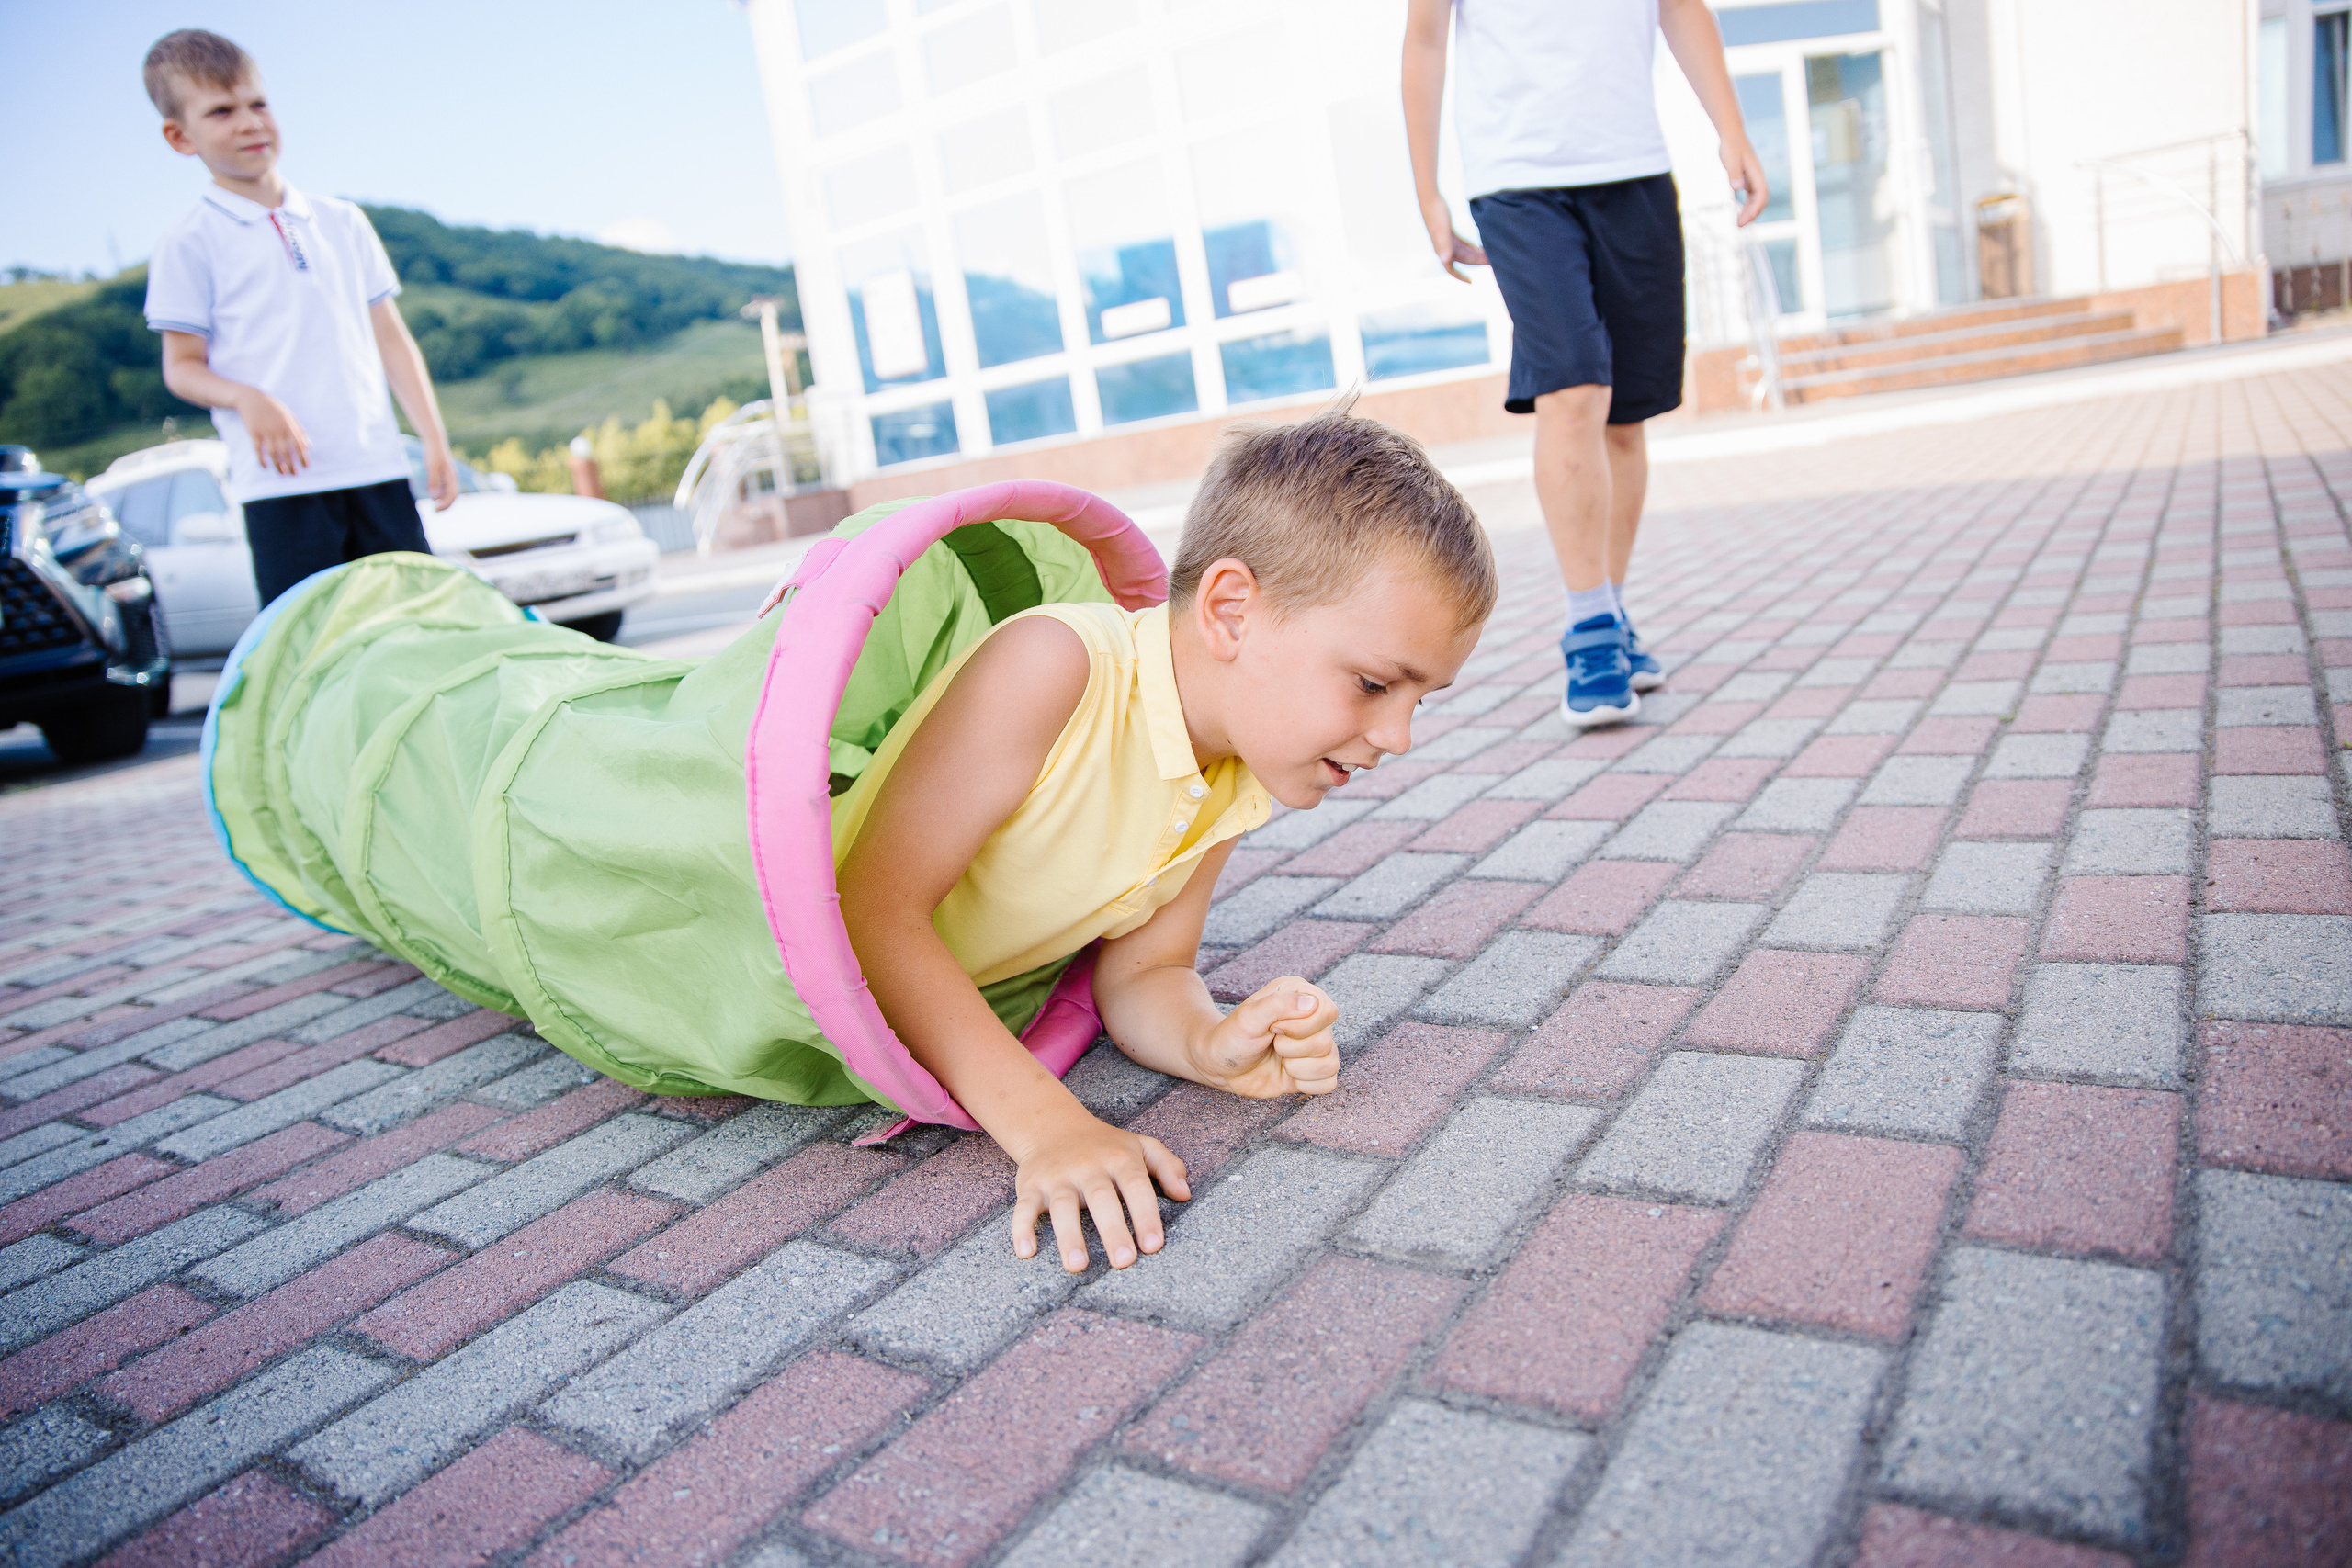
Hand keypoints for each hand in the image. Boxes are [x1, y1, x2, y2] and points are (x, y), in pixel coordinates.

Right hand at [236, 389, 309, 475]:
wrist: (251, 398)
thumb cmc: (273, 408)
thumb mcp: (289, 415)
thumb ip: (299, 430)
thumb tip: (308, 446)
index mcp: (288, 426)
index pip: (298, 445)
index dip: (303, 457)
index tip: (306, 467)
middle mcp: (277, 430)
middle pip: (285, 451)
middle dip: (291, 464)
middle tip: (295, 474)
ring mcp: (265, 431)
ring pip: (272, 452)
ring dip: (278, 464)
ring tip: (283, 473)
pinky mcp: (253, 433)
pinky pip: (257, 449)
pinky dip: (261, 459)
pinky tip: (265, 466)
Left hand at [423, 441, 459, 509]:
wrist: (434, 440)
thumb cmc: (433, 452)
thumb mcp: (431, 467)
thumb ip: (432, 481)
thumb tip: (433, 496)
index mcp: (451, 477)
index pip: (452, 495)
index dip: (445, 504)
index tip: (435, 508)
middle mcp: (452, 478)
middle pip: (452, 496)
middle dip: (445, 505)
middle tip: (435, 511)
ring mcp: (448, 476)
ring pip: (448, 493)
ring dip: (442, 500)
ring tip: (434, 505)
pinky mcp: (443, 474)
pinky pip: (443, 488)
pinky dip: (439, 494)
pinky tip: (433, 496)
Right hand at [1010, 1108, 1190, 1273]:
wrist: (1052, 1125)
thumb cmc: (1105, 1145)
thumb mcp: (1140, 1146)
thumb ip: (1167, 1166)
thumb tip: (1185, 1194)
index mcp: (1119, 1159)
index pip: (1136, 1186)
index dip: (1146, 1214)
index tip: (1154, 1245)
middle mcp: (1088, 1167)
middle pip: (1101, 1199)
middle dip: (1113, 1231)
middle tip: (1124, 1262)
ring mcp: (1058, 1177)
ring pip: (1062, 1206)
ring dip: (1069, 1236)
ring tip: (1077, 1265)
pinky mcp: (1031, 1186)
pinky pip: (1023, 1208)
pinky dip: (1022, 1228)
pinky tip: (1026, 1252)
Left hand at [1194, 978, 1339, 1098]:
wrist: (1220, 1065)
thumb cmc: (1232, 1036)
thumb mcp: (1248, 1017)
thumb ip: (1278, 1005)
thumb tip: (1312, 1003)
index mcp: (1300, 995)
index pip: (1327, 1011)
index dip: (1301, 1027)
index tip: (1274, 1028)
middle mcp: (1313, 1018)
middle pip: (1326, 1042)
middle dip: (1291, 1049)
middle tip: (1271, 1043)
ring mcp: (1315, 1045)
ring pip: (1329, 1064)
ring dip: (1296, 1068)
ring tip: (1277, 1058)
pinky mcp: (1314, 1070)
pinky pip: (1328, 1083)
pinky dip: (1305, 1084)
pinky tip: (1287, 1075)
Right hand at [1422, 200, 1487, 282]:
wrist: (1431, 200)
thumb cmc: (1435, 215)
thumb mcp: (1441, 231)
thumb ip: (1444, 246)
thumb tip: (1445, 260)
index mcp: (1442, 250)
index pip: (1451, 269)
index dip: (1460, 277)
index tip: (1471, 282)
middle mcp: (1445, 248)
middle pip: (1463, 260)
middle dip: (1476, 263)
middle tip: (1491, 263)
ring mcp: (1448, 241)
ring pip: (1464, 252)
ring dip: (1476, 255)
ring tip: (1490, 255)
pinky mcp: (1451, 233)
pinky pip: (1463, 243)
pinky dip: (1471, 246)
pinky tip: (1480, 247)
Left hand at [1724, 137, 1769, 226]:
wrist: (1731, 134)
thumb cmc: (1731, 145)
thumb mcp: (1730, 159)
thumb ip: (1734, 174)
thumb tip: (1738, 188)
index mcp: (1756, 173)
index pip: (1762, 194)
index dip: (1756, 208)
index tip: (1745, 219)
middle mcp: (1757, 177)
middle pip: (1760, 200)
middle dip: (1752, 214)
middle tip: (1739, 226)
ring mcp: (1753, 178)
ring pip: (1756, 199)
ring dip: (1749, 212)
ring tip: (1739, 223)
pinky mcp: (1747, 179)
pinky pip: (1750, 196)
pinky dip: (1747, 206)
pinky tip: (1739, 213)